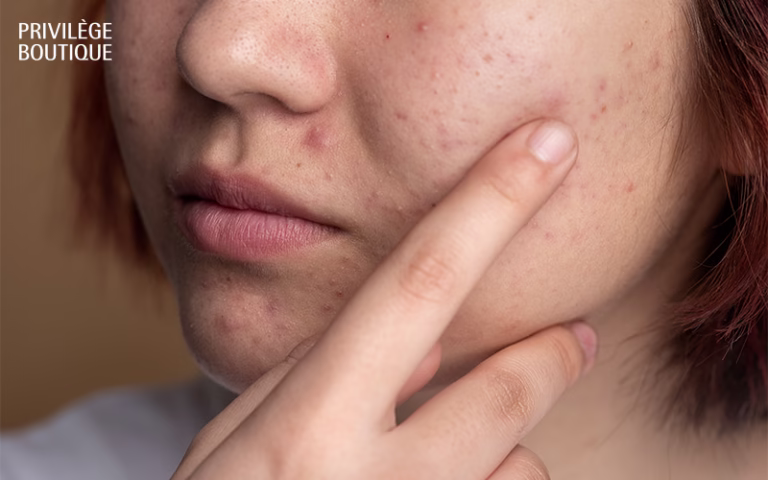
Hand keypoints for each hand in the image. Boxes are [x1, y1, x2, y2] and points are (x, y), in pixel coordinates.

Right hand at [172, 119, 594, 479]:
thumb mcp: (237, 437)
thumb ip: (320, 376)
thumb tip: (419, 337)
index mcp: (310, 422)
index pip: (418, 283)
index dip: (487, 205)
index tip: (543, 149)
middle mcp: (370, 479)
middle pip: (506, 391)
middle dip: (552, 353)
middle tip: (577, 336)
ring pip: (519, 470)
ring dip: (504, 452)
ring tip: (465, 456)